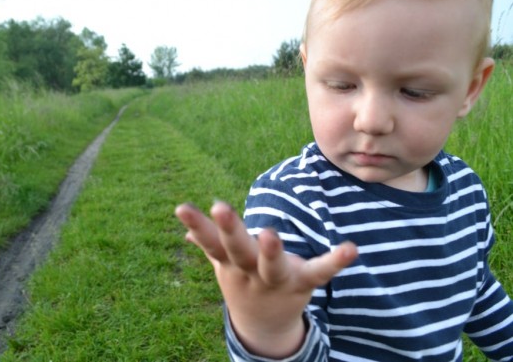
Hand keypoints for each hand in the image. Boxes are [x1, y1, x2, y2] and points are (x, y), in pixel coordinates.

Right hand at [175, 201, 357, 358]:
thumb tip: (186, 232)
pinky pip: (319, 272)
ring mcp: (275, 279)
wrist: (264, 326)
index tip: (181, 207)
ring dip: (270, 251)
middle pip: (237, 250)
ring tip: (270, 234)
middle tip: (219, 206)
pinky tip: (350, 248)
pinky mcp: (302, 284)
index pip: (210, 242)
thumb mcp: (223, 265)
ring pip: (271, 266)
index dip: (197, 225)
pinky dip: (335, 261)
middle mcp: (249, 270)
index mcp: (230, 262)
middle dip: (229, 229)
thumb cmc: (243, 282)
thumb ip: (208, 244)